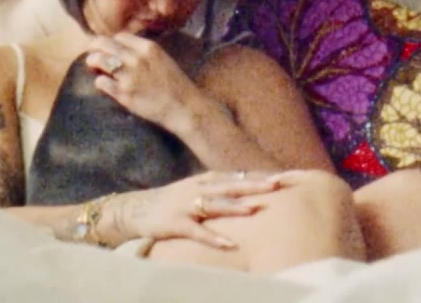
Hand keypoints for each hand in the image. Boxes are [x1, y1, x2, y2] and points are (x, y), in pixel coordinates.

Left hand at [83, 33, 202, 127]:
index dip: (111, 43)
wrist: (184, 108)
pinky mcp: (123, 94)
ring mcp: (129, 76)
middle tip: (92, 55)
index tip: (108, 50)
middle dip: (94, 48)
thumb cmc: (175, 85)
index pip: (119, 37)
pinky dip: (100, 82)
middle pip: (103, 44)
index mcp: (148, 47)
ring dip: (92, 63)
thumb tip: (123, 50)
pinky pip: (100, 82)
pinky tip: (104, 85)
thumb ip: (143, 52)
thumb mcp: (162, 59)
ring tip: (94, 68)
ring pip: (98, 60)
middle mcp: (136, 58)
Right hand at [106, 169, 286, 249]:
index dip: (259, 176)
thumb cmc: (174, 200)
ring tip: (253, 210)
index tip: (282, 176)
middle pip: (230, 185)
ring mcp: (186, 205)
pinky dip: (213, 238)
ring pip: (214, 204)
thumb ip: (221, 187)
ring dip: (234, 207)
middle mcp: (198, 189)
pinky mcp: (176, 223)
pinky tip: (229, 244)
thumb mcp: (198, 189)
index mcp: (206, 180)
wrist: (137, 208)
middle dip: (253, 185)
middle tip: (276, 185)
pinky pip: (198, 232)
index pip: (237, 176)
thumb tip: (250, 186)